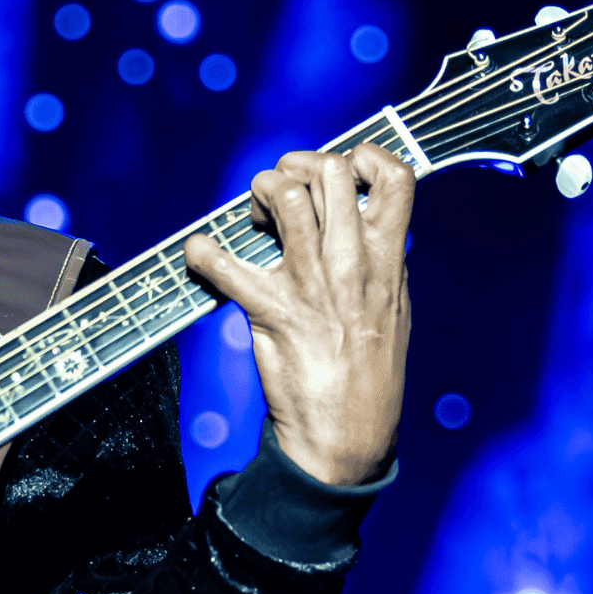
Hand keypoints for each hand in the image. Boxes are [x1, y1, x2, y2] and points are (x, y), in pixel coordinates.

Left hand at [183, 144, 414, 485]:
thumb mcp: (393, 305)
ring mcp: (314, 284)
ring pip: (283, 196)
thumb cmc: (369, 371)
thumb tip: (357, 221)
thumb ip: (379, 259)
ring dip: (256, 193)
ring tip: (252, 221)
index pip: (394, 176)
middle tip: (278, 199)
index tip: (331, 174)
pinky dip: (202, 253)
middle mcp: (353, 262)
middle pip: (328, 170)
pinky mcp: (274, 312)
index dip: (358, 156)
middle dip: (293, 168)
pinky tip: (198, 255)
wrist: (351, 436)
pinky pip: (226, 266)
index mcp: (388, 257)